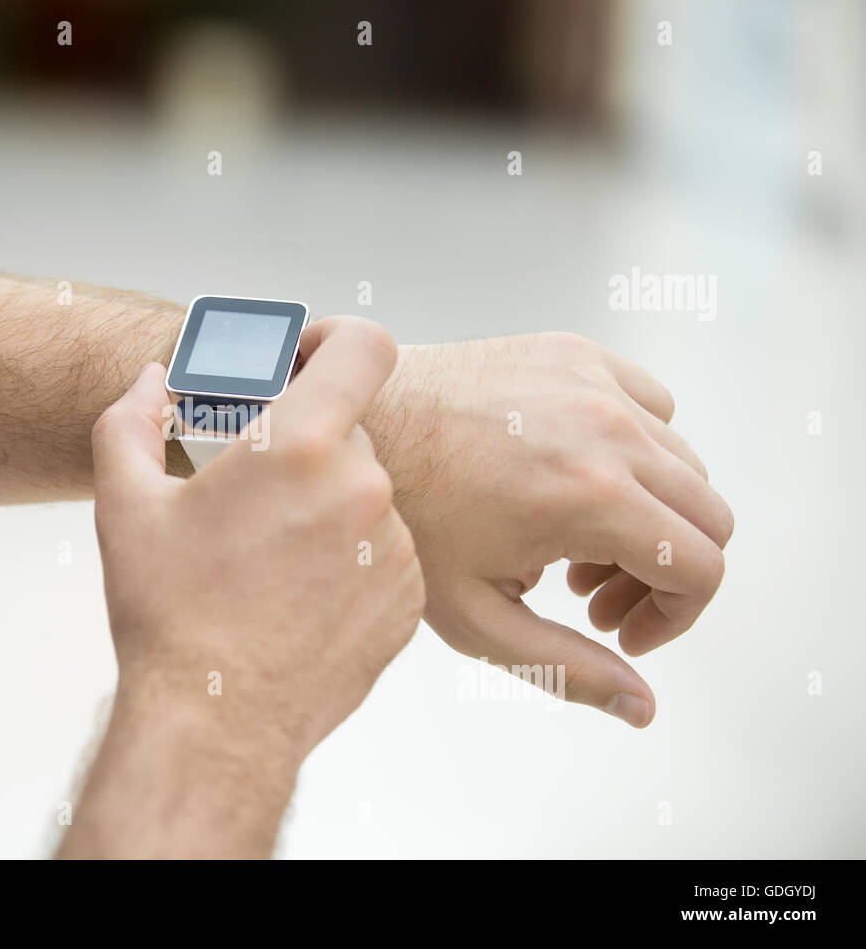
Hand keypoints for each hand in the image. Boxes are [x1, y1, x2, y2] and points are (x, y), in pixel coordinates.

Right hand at [64, 317, 424, 856]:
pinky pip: (383, 549)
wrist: (215, 721)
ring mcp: (392, 546)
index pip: (362, 347)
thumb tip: (149, 381)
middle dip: (302, 446)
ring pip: (365, 493)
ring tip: (268, 558)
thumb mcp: (124, 504)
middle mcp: (363, 488)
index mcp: (299, 447)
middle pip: (348, 429)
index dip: (334, 340)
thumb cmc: (169, 615)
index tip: (304, 362)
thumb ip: (130, 420)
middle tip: (252, 489)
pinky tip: (296, 594)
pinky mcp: (408, 598)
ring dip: (324, 506)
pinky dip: (348, 557)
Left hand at [368, 332, 733, 726]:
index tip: (622, 632)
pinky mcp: (574, 353)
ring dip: (650, 513)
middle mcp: (606, 427)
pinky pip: (649, 405)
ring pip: (682, 463)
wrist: (352, 428)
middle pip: (707, 515)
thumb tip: (640, 705)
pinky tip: (572, 478)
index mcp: (590, 495)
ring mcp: (593, 380)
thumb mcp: (478, 615)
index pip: (702, 568)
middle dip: (664, 572)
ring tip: (573, 543)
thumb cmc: (400, 517)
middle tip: (593, 597)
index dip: (675, 617)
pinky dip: (633, 449)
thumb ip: (567, 669)